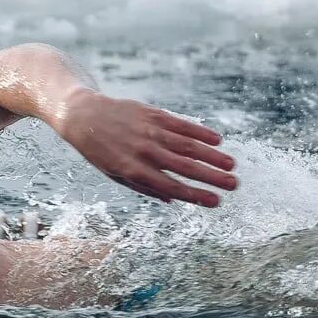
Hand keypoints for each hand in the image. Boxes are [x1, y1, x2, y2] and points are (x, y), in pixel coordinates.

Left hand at [56, 89, 236, 206]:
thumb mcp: (115, 175)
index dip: (195, 195)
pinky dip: (200, 132)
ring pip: (187, 145)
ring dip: (212, 156)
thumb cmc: (101, 151)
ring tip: (232, 165)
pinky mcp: (153, 114)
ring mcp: (149, 131)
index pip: (171, 187)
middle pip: (184, 167)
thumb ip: (144, 187)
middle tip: (234, 185)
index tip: (216, 202)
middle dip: (212, 177)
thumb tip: (173, 198)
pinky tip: (217, 140)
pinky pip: (181, 124)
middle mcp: (143, 151)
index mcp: (133, 171)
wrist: (84, 117)